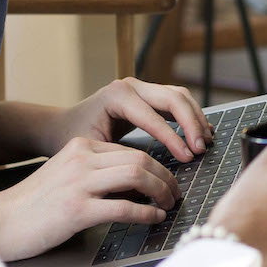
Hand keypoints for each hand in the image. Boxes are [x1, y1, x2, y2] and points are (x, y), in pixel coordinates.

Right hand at [0, 137, 180, 261]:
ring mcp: (79, 184)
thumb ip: (97, 174)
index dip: (156, 166)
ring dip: (161, 191)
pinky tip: (153, 219)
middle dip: (165, 177)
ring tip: (168, 205)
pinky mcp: (77, 210)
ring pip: (137, 176)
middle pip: (140, 159)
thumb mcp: (67, 177)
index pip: (131, 150)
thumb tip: (137, 185)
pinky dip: (146, 213)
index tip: (167, 181)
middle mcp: (81, 159)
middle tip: (175, 194)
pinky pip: (124, 207)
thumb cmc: (34, 206)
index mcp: (80, 148)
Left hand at [55, 77, 210, 163]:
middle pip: (173, 97)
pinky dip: (191, 115)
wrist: (61, 126)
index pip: (154, 116)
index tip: (187, 158)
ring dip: (195, 118)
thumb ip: (120, 160)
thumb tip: (148, 181)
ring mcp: (141, 87)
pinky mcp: (147, 95)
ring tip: (205, 143)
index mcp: (117, 96)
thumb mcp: (92, 150)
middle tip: (201, 149)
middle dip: (191, 124)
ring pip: (179, 95)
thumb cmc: (73, 139)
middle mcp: (131, 85)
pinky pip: (176, 100)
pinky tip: (200, 132)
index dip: (173, 138)